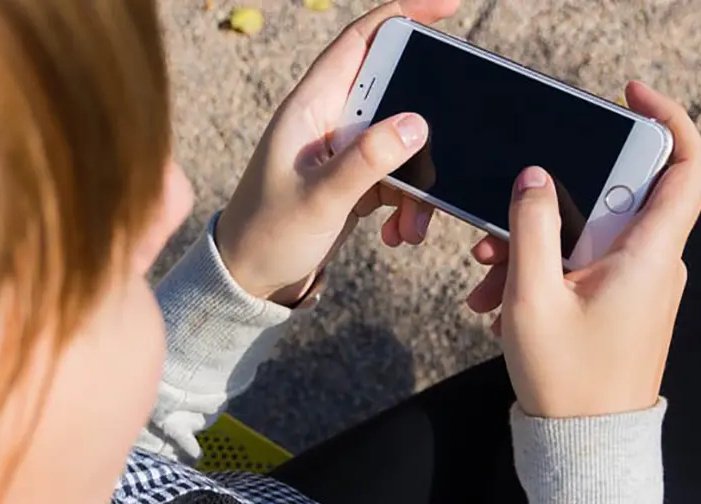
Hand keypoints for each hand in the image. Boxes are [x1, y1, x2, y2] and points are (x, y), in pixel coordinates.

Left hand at [215, 0, 458, 304]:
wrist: (251, 280)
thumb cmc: (268, 234)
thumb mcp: (320, 199)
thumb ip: (367, 160)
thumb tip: (417, 123)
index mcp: (310, 107)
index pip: (360, 42)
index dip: (404, 15)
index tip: (449, 9)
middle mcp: (328, 121)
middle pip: (394, 93)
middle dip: (425, 126)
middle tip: (448, 150)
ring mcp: (343, 151)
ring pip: (402, 143)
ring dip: (418, 182)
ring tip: (413, 223)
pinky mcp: (354, 180)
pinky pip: (398, 177)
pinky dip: (408, 204)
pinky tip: (400, 232)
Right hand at [466, 82, 700, 416]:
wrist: (583, 446)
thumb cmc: (566, 378)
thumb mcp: (532, 297)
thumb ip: (532, 227)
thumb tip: (536, 177)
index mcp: (649, 255)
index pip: (685, 167)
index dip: (667, 120)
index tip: (628, 98)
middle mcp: (654, 264)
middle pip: (612, 199)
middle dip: (552, 203)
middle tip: (504, 219)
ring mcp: (638, 285)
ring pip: (586, 236)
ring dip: (534, 245)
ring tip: (485, 276)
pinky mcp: (619, 303)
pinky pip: (581, 266)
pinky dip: (542, 272)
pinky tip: (498, 299)